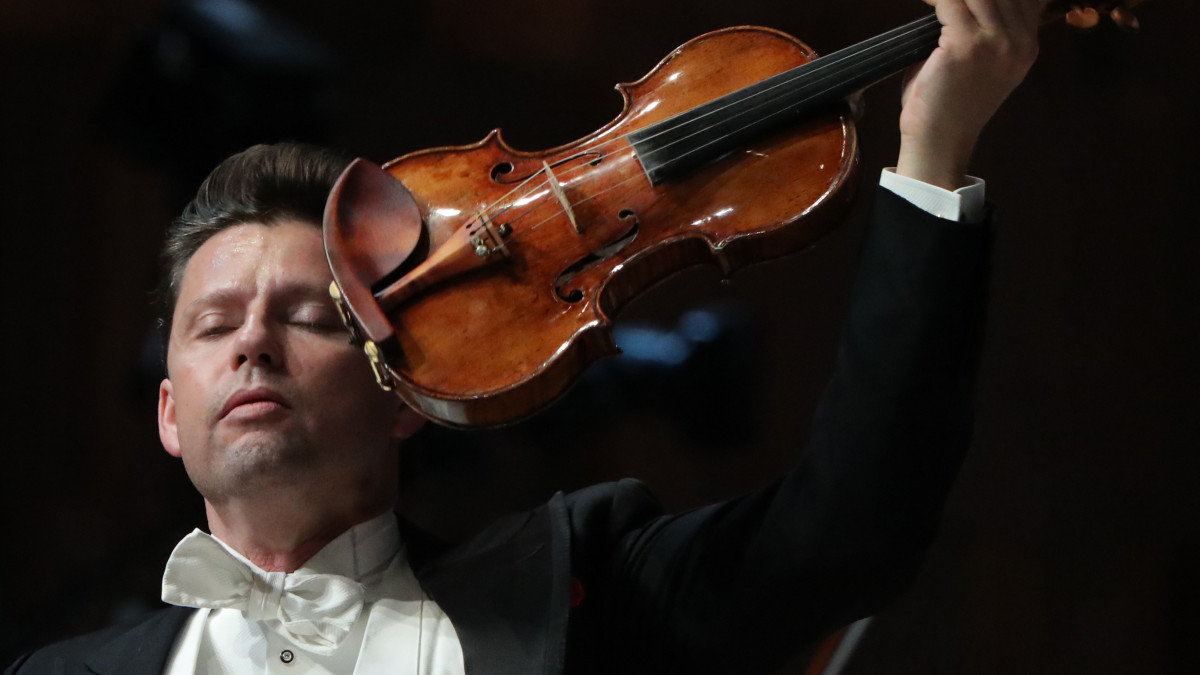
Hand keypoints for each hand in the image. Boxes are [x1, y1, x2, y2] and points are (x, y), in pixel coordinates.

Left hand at [896, 0, 1041, 188]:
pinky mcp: (966, 46)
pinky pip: (949, 3)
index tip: (962, 2)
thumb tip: (966, 1)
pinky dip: (934, 0)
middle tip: (944, 1)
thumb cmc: (949, 102)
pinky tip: (925, 3)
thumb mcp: (982, 62)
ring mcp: (995, 44)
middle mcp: (1019, 42)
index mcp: (1027, 46)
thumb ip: (984, 28)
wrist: (939, 140)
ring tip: (932, 1)